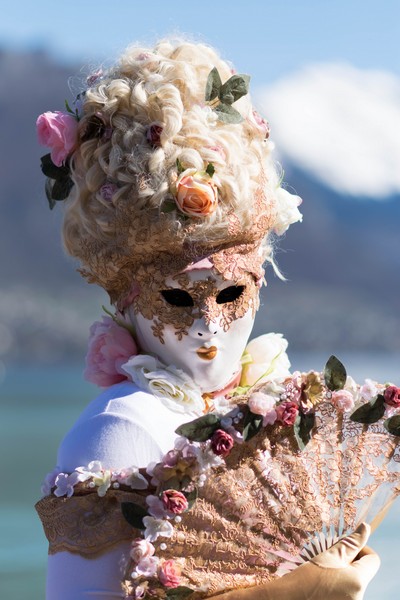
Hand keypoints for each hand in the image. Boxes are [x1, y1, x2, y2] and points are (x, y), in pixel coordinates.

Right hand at [212, 523, 379, 599]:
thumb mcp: (324, 557)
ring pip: (351, 583)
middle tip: (325, 558)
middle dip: (346, 562)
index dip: (361, 549)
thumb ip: (348, 544)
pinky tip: (318, 586)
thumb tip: (365, 527)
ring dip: (339, 574)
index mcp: (357, 580)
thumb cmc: (302, 581)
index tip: (343, 546)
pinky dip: (334, 587)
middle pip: (361, 571)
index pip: (373, 559)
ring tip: (318, 573)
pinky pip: (344, 593)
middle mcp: (359, 596)